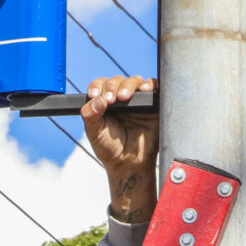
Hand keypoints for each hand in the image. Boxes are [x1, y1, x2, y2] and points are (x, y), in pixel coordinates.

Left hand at [83, 75, 156, 223]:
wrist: (129, 165)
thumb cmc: (110, 148)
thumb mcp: (94, 132)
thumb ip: (90, 116)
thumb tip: (97, 100)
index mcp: (104, 102)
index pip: (100, 85)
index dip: (97, 87)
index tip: (94, 95)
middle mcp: (121, 98)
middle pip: (117, 81)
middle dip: (112, 87)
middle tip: (111, 100)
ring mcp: (138, 100)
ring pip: (134, 81)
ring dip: (128, 85)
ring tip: (124, 97)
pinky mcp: (153, 104)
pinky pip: (154, 88)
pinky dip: (150, 85)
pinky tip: (144, 90)